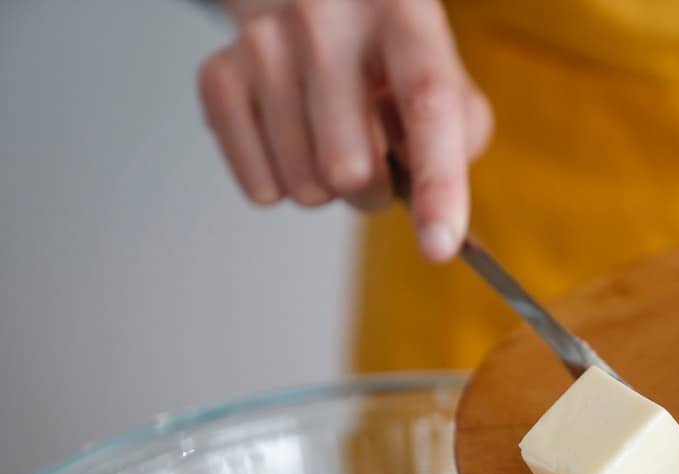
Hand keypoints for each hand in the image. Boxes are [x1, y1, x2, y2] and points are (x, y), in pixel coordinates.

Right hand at [198, 0, 492, 261]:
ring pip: (305, 186)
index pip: (427, 104)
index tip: (439, 246)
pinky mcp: (219, 75)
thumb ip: (460, 136)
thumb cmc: (390, 61)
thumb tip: (430, 199)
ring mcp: (265, 42)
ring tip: (332, 140)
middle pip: (350, 169)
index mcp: (402, 14)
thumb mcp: (446, 79)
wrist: (313, 8)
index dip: (438, 183)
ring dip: (329, 189)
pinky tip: (294, 140)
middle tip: (375, 159)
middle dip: (372, 190)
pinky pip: (261, 189)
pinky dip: (285, 185)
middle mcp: (327, 18)